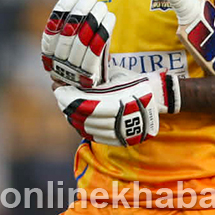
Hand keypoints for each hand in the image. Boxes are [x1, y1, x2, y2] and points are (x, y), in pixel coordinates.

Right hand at [41, 0, 114, 87]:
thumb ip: (73, 27)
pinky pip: (96, 50)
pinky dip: (104, 31)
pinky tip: (110, 17)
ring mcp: (72, 70)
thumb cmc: (83, 62)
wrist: (91, 94)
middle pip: (68, 31)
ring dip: (94, 18)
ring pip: (83, 39)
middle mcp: (56, 62)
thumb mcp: (73, 46)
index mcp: (48, 52)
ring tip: (101, 5)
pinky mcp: (88, 76)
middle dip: (81, 10)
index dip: (63, 7)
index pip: (53, 26)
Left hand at [54, 69, 180, 146]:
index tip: (57, 88)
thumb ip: (94, 78)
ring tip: (68, 106)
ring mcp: (117, 131)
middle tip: (61, 96)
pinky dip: (83, 128)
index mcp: (115, 102)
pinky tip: (78, 119)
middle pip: (81, 116)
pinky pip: (94, 136)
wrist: (157, 98)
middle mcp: (116, 119)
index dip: (67, 97)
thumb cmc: (134, 82)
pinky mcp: (118, 139)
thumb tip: (70, 76)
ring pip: (85, 128)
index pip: (82, 102)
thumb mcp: (114, 76)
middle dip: (67, 106)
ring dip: (73, 117)